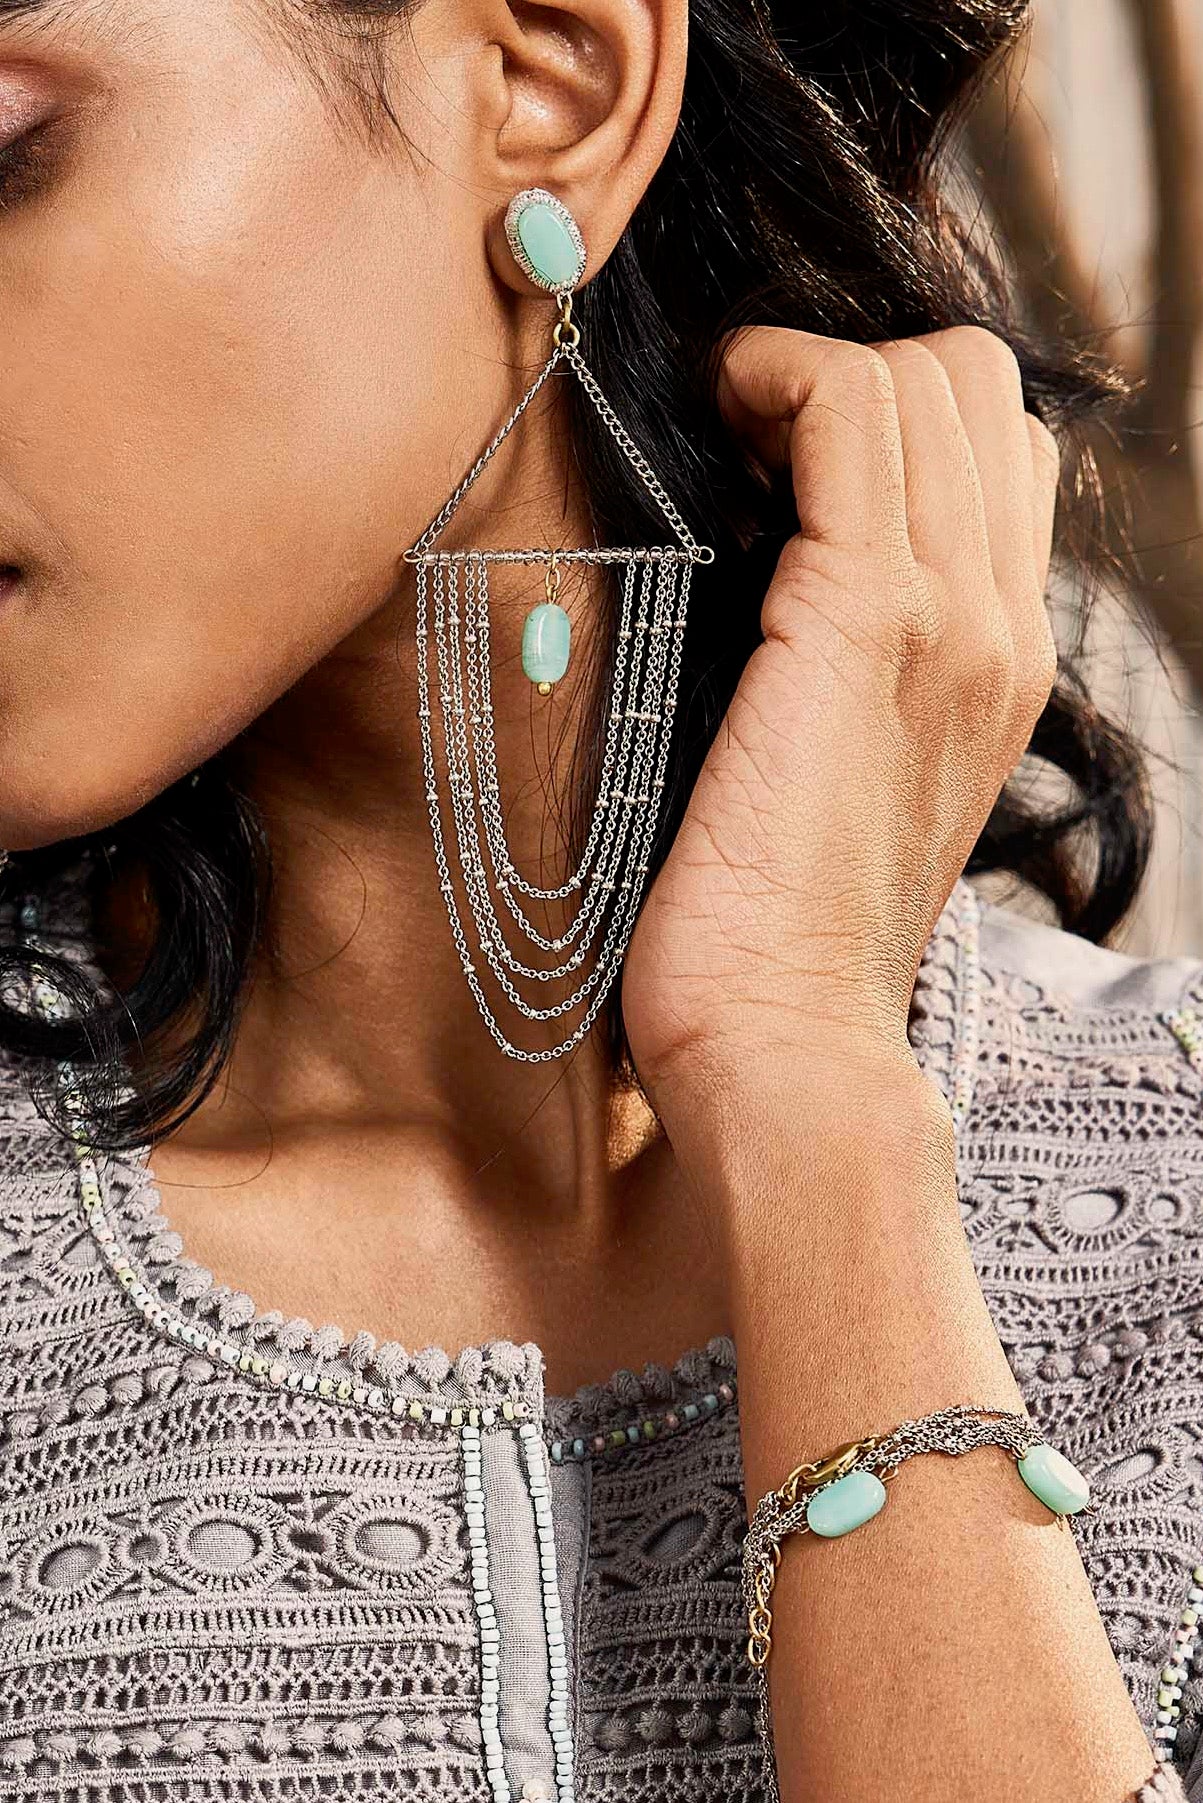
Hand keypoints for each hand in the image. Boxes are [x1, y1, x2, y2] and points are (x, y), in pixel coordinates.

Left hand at [622, 324, 1058, 1107]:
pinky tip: (720, 422)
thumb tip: (772, 591)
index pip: (997, 455)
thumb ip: (844, 683)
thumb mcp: (838, 787)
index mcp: (997, 664)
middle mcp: (998, 628)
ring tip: (730, 433)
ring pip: (927, 376)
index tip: (774, 455)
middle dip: (848, 370)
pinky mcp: (864, 624)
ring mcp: (950, 621)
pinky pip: (849, 412)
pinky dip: (779, 378)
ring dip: (808, 369)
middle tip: (745, 438)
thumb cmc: (774, 934)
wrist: (785, 1044)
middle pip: (977, 387)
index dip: (888, 414)